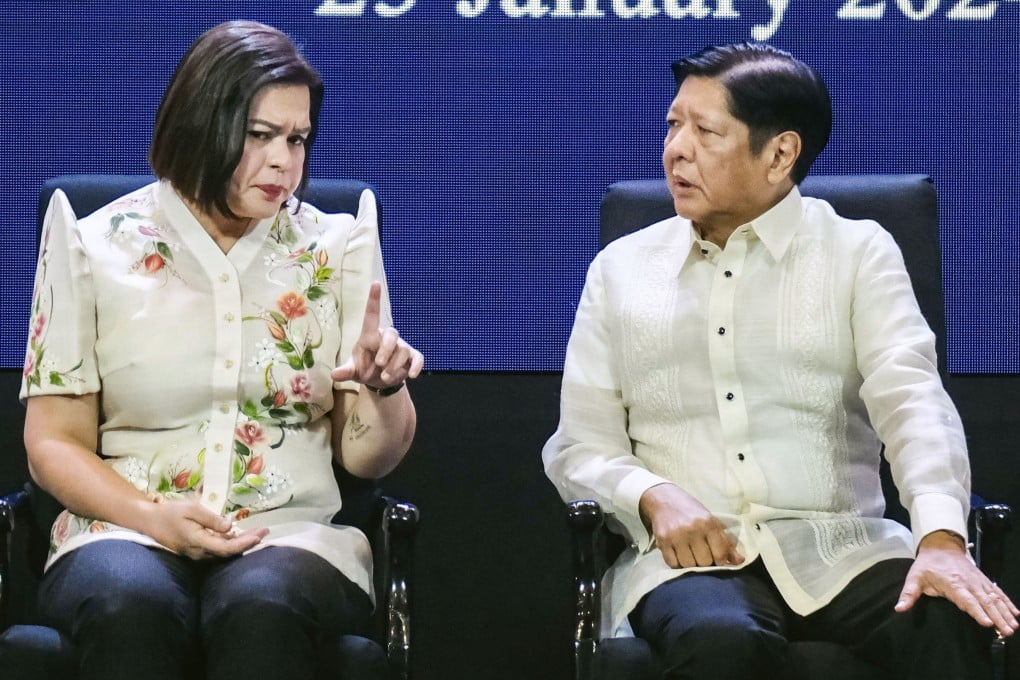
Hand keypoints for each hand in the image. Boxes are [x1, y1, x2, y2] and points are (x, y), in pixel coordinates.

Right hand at [140, 498, 267, 559]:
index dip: (246, 543)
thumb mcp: (191, 510)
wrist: (150, 522)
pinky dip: (231, 543)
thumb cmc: (170, 513)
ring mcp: (198, 554)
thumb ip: (211, 519)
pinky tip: (241, 535)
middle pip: (229, 552)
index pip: (227, 548)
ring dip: (242, 543)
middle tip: (266, 531)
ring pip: (224, 552)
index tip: (260, 534)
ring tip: (258, 532)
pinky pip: (217, 550)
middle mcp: (200, 553)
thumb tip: (230, 527)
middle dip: (249, 542)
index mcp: (198, 542)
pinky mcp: (197, 551)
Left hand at [331, 281, 423, 390]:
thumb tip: (334, 375)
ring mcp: (401, 347)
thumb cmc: (365, 369)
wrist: (380, 382)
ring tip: (385, 378)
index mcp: (370, 336)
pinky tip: (412, 375)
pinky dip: (416, 366)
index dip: (374, 299)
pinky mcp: (412, 358)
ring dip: (394, 366)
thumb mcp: (353, 371)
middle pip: (392, 334)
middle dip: (386, 350)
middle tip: (379, 365)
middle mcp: (387, 338)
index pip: (372, 315)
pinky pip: (417, 358)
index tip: (375, 283)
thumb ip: (346, 372)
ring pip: (403, 350)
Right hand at [639, 482, 743, 567]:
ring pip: (688, 565)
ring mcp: (676, 535)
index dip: (720, 561)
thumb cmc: (691, 511)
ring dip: (690, 564)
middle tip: (701, 555)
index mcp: (708, 523)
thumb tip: (740, 561)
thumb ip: (725, 542)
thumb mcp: (711, 521)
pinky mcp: (662, 540)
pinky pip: (672, 564)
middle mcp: (692, 529)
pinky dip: (676, 563)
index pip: (720, 554)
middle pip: (704, 562)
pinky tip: (678, 554)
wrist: (663, 498)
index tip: (716, 558)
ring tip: (689, 554)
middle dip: (704, 562)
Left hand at [896, 530, 1018, 636]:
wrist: (941, 545)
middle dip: (997, 617)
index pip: (966, 600)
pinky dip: (1007, 602)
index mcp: (952, 583)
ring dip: (1005, 612)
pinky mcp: (983, 580)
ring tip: (1014, 626)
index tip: (987, 623)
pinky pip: (998, 592)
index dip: (976, 611)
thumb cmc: (927, 564)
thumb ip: (909, 594)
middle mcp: (968, 583)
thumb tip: (899, 608)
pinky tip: (1016, 613)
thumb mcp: (915, 577)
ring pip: (994, 598)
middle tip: (1006, 631)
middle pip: (985, 601)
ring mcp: (978, 581)